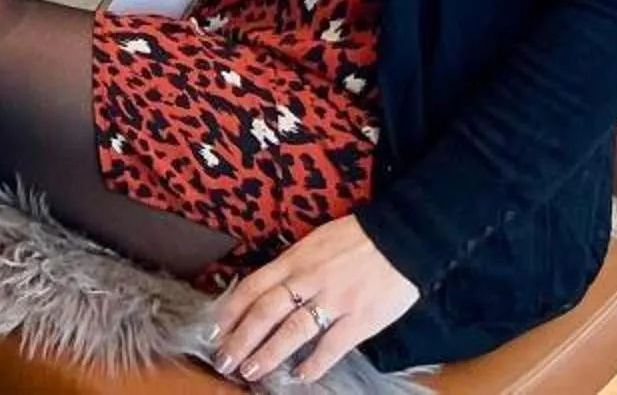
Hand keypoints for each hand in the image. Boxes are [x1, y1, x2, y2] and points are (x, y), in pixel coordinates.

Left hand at [211, 216, 416, 383]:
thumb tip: (267, 288)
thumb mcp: (315, 242)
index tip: (214, 330)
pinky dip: (313, 364)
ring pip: (292, 331)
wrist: (402, 239)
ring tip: (251, 371)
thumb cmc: (356, 239)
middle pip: (265, 312)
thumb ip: (292, 266)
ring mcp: (334, 301)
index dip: (231, 310)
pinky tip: (299, 376)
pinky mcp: (360, 320)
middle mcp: (308, 279)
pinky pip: (331, 347)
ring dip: (268, 354)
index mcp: (295, 259)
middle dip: (241, 339)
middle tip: (225, 360)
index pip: (253, 286)